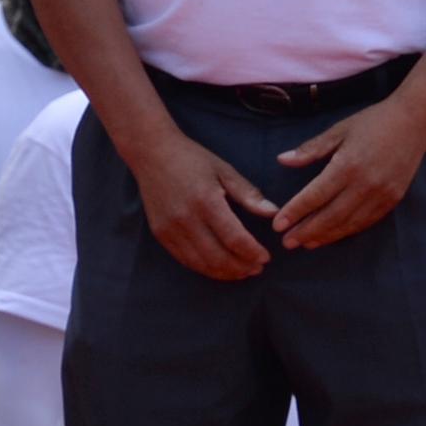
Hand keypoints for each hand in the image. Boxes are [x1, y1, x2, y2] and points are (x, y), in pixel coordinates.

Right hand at [128, 126, 274, 281]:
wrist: (152, 153)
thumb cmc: (192, 159)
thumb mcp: (224, 170)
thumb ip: (248, 194)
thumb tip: (273, 212)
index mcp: (206, 201)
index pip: (235, 238)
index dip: (253, 253)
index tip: (266, 258)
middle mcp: (186, 219)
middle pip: (218, 257)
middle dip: (242, 267)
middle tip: (257, 268)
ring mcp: (170, 229)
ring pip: (202, 263)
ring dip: (225, 272)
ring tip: (242, 271)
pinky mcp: (160, 234)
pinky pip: (185, 260)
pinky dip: (205, 268)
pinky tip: (219, 267)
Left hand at [273, 94, 425, 250]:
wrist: (414, 122)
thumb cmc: (373, 122)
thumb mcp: (339, 130)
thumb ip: (311, 149)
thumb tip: (282, 160)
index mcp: (348, 165)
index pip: (315, 195)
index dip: (295, 212)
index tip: (278, 225)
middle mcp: (365, 184)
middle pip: (330, 216)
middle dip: (306, 231)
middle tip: (286, 242)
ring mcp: (381, 195)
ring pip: (348, 223)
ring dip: (325, 236)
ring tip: (305, 244)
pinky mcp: (392, 200)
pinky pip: (366, 222)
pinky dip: (347, 231)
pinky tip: (333, 235)